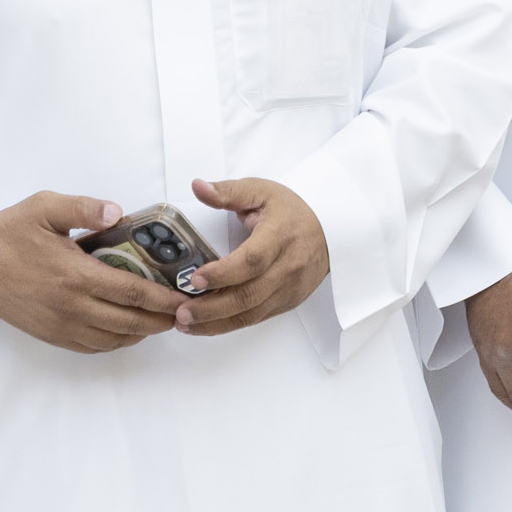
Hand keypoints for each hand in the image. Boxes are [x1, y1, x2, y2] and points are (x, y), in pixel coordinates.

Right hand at [0, 192, 185, 351]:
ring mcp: (59, 325)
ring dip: (141, 333)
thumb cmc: (8, 232)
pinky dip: (115, 342)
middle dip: (161, 319)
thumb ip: (84, 208)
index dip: (163, 299)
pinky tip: (126, 330)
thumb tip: (117, 212)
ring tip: (161, 320)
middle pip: (129, 321)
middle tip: (184, 312)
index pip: (132, 293)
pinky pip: (90, 346)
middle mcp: (71, 306)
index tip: (185, 298)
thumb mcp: (45, 206)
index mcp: (75, 275)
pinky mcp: (49, 334)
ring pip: (112, 339)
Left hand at [173, 178, 328, 335]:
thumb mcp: (261, 192)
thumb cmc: (292, 212)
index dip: (224, 273)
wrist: (330, 232)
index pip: (252, 260)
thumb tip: (197, 187)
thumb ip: (228, 192)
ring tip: (185, 323)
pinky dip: (228, 325)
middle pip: (248, 295)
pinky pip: (255, 319)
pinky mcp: (286, 303)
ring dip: (215, 323)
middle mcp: (287, 266)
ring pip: (251, 313)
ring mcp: (288, 289)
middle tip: (181, 312)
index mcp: (280, 235)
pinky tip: (205, 325)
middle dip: (211, 308)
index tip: (196, 277)